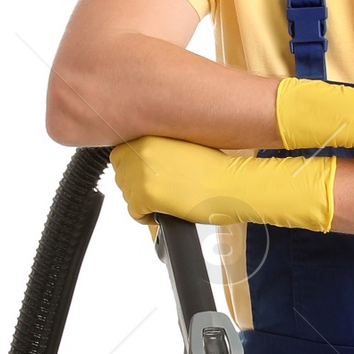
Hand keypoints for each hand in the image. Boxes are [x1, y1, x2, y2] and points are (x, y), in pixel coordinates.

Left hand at [111, 136, 334, 230]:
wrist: (233, 184)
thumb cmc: (217, 169)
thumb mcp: (184, 146)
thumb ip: (159, 151)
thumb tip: (143, 166)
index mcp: (149, 136)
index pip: (120, 155)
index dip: (133, 170)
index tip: (147, 178)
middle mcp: (140, 151)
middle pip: (120, 176)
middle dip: (136, 186)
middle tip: (159, 193)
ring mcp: (141, 173)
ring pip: (127, 195)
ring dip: (143, 202)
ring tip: (166, 202)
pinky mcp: (147, 195)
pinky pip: (134, 212)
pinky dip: (147, 217)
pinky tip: (166, 212)